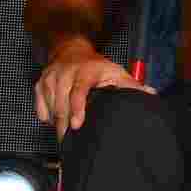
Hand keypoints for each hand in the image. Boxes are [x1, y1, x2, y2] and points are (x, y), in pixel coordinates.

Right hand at [34, 44, 149, 135]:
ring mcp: (51, 78)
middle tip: (70, 141)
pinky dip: (47, 117)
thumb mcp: (115, 72)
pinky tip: (57, 120)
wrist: (71, 49)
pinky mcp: (40, 84)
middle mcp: (66, 73)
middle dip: (65, 125)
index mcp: (86, 71)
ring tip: (66, 134)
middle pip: (62, 103)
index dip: (77, 108)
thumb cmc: (96, 66)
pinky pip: (40, 108)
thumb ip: (131, 85)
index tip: (77, 124)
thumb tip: (149, 94)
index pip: (79, 90)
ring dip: (58, 123)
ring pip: (51, 107)